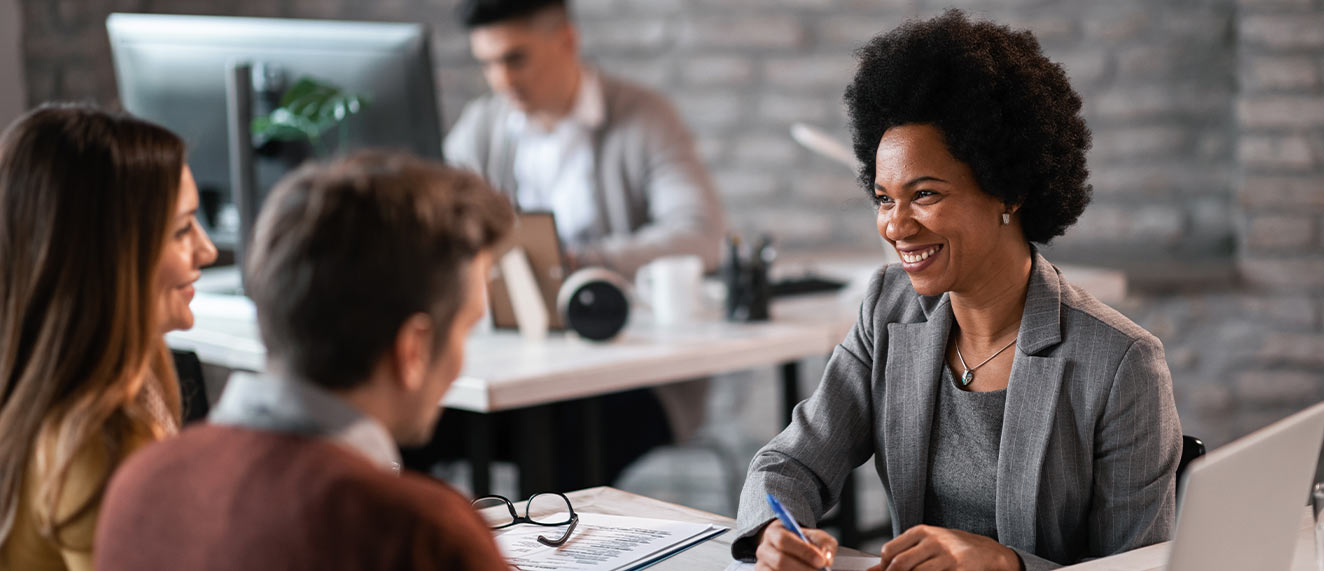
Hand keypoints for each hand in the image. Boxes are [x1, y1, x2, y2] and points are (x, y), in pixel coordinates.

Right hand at [755, 519, 837, 570]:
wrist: (791, 551)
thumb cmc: (804, 543)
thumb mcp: (816, 538)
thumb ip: (824, 544)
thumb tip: (826, 559)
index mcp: (774, 533)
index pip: (784, 541)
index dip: (803, 551)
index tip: (821, 561)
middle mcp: (764, 550)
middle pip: (780, 561)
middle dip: (803, 569)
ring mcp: (762, 566)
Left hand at [868, 525, 1018, 570]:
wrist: (987, 553)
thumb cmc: (953, 548)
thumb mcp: (928, 543)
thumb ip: (904, 552)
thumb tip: (875, 569)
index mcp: (922, 531)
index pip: (890, 550)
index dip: (884, 567)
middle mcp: (934, 541)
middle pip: (901, 564)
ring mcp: (946, 556)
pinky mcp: (957, 570)